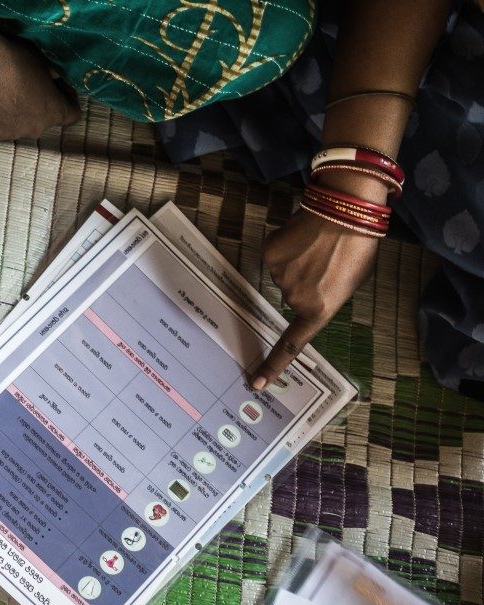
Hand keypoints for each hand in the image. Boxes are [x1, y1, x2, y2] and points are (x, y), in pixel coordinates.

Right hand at [0, 0, 79, 140]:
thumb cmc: (13, 58)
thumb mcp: (42, 62)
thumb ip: (52, 77)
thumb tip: (54, 79)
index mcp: (54, 111)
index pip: (72, 115)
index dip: (68, 99)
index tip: (59, 88)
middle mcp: (35, 130)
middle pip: (42, 121)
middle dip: (38, 107)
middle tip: (25, 88)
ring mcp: (11, 135)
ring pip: (17, 126)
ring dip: (14, 113)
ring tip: (0, 94)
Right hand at [250, 209, 378, 389]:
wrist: (346, 211)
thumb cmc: (358, 247)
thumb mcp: (351, 282)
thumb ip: (327, 297)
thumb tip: (306, 294)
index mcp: (321, 309)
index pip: (293, 344)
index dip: (274, 365)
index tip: (257, 383)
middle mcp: (296, 298)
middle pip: (292, 297)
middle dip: (307, 283)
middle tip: (326, 262)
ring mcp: (280, 277)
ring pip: (284, 277)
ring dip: (297, 264)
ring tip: (318, 246)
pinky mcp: (270, 255)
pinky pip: (275, 259)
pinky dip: (286, 250)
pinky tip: (303, 238)